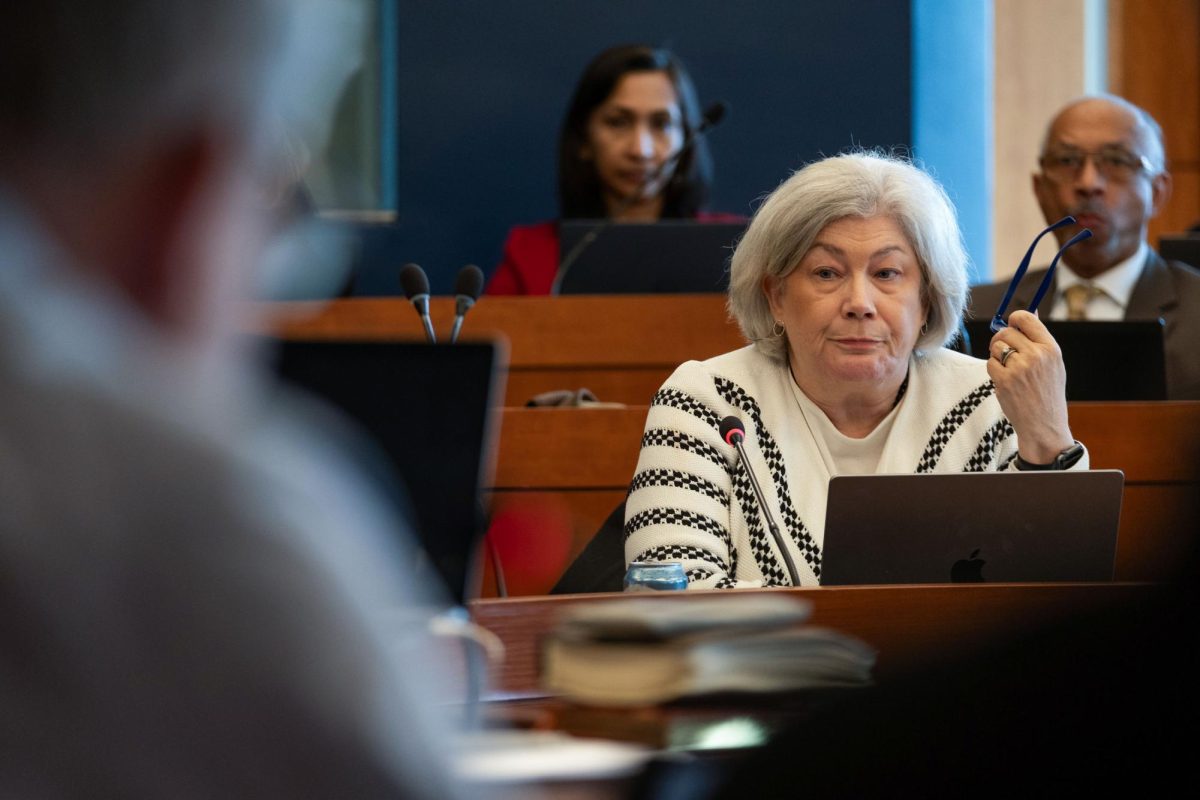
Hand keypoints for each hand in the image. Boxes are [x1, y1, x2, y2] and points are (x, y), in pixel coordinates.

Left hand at [987, 310, 1073, 463]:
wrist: (1044, 424)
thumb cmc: (1047, 392)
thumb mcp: (1052, 363)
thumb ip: (1038, 338)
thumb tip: (1028, 312)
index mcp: (1051, 348)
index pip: (1026, 318)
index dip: (1013, 319)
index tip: (1010, 325)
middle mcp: (1036, 355)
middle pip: (1006, 332)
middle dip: (1000, 339)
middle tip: (1004, 351)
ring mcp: (1019, 368)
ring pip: (996, 347)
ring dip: (997, 356)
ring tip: (1009, 370)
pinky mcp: (1004, 381)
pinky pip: (990, 363)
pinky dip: (994, 370)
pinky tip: (1006, 381)